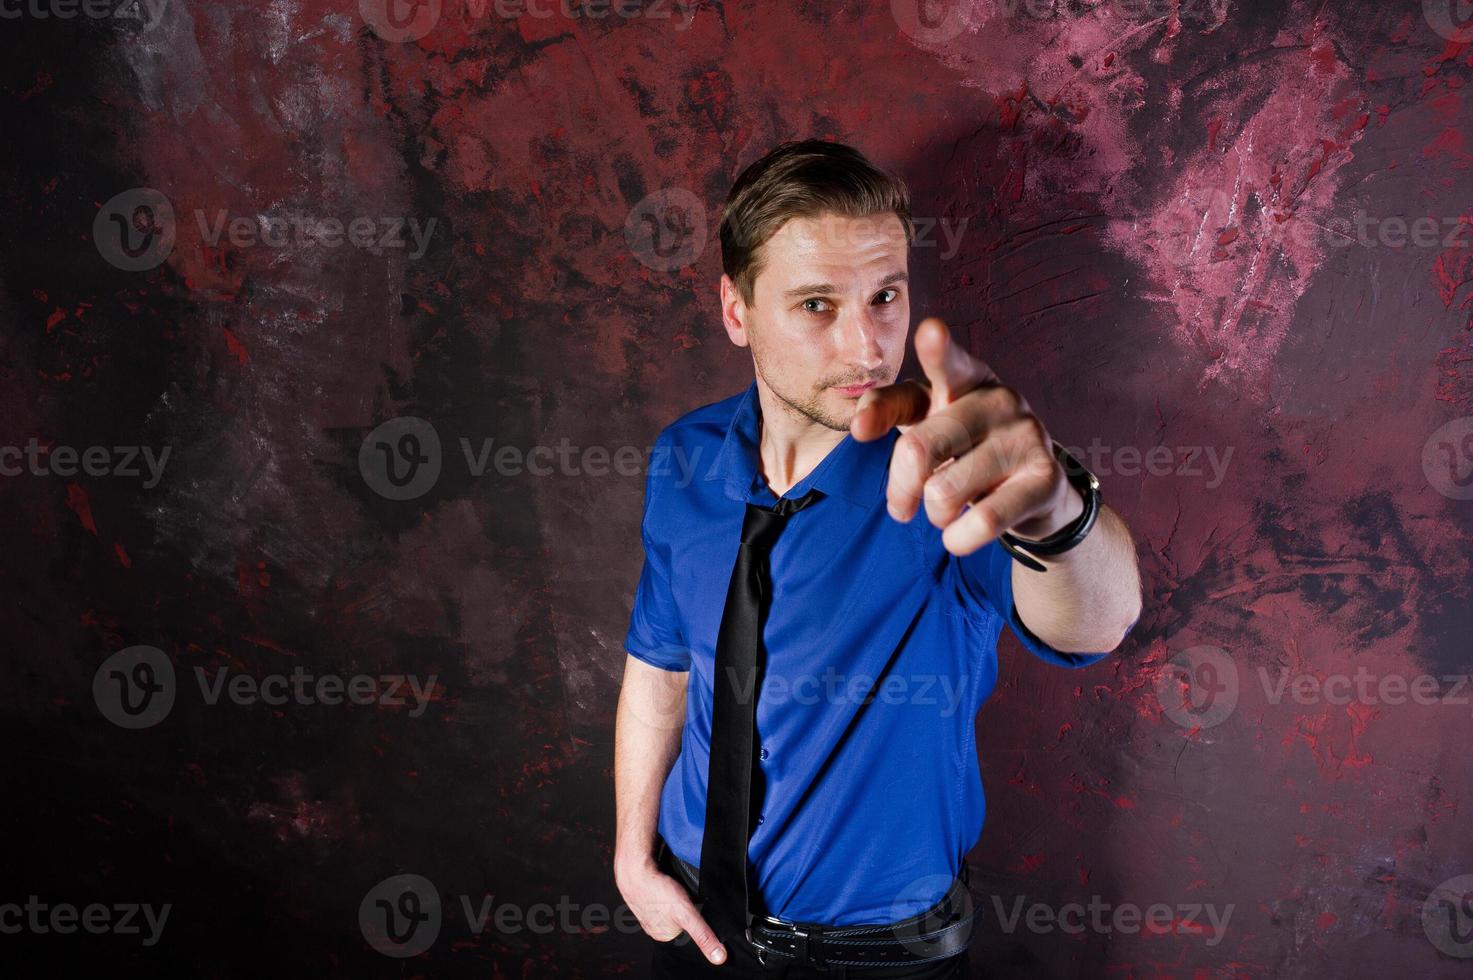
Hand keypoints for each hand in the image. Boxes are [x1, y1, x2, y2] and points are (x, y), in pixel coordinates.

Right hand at [615, 854, 727, 964]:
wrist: (635, 869)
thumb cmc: (657, 890)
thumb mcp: (687, 915)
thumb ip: (703, 936)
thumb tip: (718, 957)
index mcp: (664, 936)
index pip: (687, 932)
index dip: (694, 918)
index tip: (693, 907)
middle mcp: (654, 926)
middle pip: (679, 919)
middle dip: (685, 908)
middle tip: (683, 896)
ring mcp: (648, 910)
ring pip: (670, 906)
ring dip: (675, 897)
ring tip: (673, 889)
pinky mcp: (645, 896)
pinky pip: (660, 894)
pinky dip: (665, 888)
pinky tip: (665, 883)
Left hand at [850, 317, 1082, 556]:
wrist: (1033, 490)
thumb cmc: (965, 447)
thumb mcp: (926, 420)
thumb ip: (887, 409)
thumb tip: (859, 425)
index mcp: (966, 378)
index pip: (947, 363)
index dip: (938, 350)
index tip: (931, 332)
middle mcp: (999, 399)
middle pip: (919, 449)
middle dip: (900, 488)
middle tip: (901, 507)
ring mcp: (1026, 436)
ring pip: (944, 493)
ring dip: (934, 516)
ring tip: (946, 511)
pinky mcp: (1045, 478)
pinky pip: (984, 521)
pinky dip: (959, 538)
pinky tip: (960, 535)